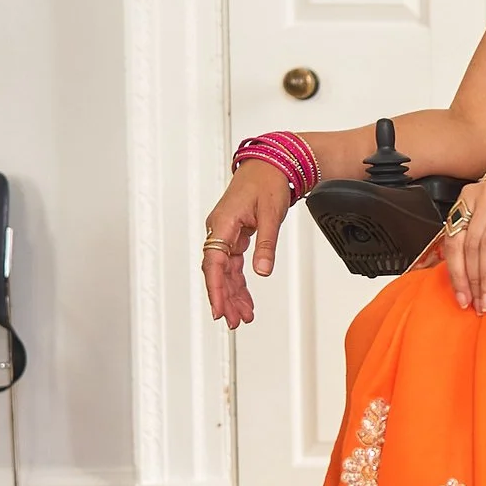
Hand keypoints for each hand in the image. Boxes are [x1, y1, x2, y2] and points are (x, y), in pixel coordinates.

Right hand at [203, 161, 292, 328]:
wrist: (271, 165)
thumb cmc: (268, 183)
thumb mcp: (271, 215)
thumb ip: (266, 245)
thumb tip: (262, 272)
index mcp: (223, 224)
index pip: (214, 263)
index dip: (216, 289)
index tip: (218, 309)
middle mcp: (219, 230)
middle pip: (217, 272)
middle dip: (225, 298)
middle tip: (234, 321)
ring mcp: (226, 233)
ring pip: (225, 270)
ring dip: (233, 293)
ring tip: (242, 315)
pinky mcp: (234, 234)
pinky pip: (233, 263)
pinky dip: (239, 281)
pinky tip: (244, 298)